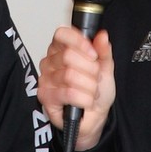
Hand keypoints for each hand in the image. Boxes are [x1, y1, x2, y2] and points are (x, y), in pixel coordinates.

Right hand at [37, 25, 114, 150]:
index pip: (62, 34)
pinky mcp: (45, 97)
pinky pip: (68, 93)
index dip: (79, 42)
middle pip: (68, 55)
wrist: (95, 117)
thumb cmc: (96, 91)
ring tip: (90, 92)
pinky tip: (85, 101)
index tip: (93, 54)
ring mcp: (45, 79)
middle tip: (94, 79)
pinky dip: (84, 99)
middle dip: (90, 70)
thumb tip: (101, 36)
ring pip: (70, 76)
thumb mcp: (105, 68)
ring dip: (89, 87)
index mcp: (62, 49)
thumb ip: (103, 51)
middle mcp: (50, 62)